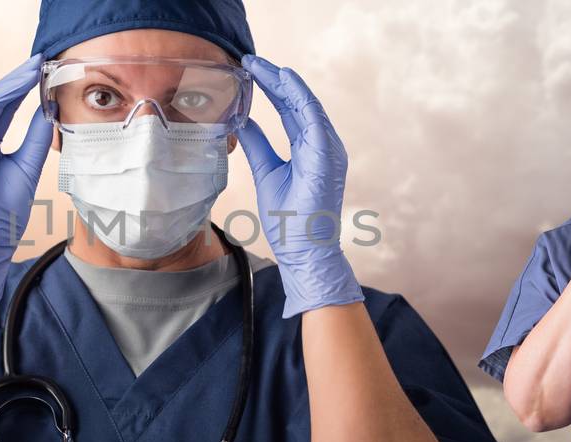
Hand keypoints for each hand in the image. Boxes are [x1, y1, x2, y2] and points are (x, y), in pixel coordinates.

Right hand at [0, 55, 54, 299]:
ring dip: (4, 88)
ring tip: (28, 71)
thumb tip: (49, 109)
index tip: (43, 70)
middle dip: (17, 83)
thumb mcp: (28, 168)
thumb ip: (37, 139)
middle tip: (38, 62)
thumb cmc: (5, 213)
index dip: (24, 90)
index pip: (7, 110)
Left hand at [236, 55, 362, 317]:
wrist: (303, 252)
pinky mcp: (327, 156)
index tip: (250, 72)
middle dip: (275, 80)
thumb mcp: (266, 172)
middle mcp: (324, 145)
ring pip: (306, 105)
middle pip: (298, 104)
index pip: (291, 111)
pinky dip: (299, 96)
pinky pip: (314, 118)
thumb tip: (240, 121)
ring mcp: (329, 150)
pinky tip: (283, 79)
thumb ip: (257, 145)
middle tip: (250, 60)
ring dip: (284, 82)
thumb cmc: (289, 220)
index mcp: (311, 149)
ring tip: (261, 64)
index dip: (272, 90)